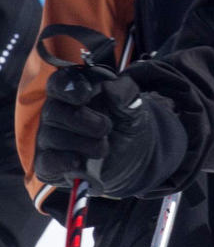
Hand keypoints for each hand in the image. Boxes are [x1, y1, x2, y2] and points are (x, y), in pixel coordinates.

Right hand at [35, 66, 185, 198]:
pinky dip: (64, 161)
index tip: (85, 94)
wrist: (130, 158)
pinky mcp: (49, 163)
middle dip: (81, 119)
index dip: (69, 87)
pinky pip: (47, 160)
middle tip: (106, 126)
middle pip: (53, 111)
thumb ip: (126, 93)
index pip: (59, 83)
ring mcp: (50, 138)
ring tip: (104, 147)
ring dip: (83, 143)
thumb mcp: (133, 108)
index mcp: (73, 92)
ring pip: (52, 136)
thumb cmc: (124, 125)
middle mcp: (56, 112)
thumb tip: (111, 86)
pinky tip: (79, 161)